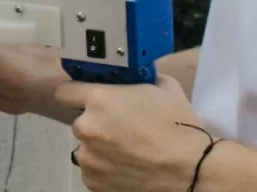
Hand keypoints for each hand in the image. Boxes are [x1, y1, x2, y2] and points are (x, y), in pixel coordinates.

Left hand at [55, 75, 214, 191]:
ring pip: (86, 147)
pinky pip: (93, 170)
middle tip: (121, 126)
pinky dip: (105, 168)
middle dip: (96, 122)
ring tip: (128, 149)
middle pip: (80, 121)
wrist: (191, 168)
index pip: (65, 91)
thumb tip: (131, 76)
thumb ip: (136, 79)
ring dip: (100, 147)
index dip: (75, 92)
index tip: (82, 96)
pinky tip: (127, 164)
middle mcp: (87, 128)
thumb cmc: (179, 127)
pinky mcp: (93, 182)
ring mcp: (89, 158)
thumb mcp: (163, 86)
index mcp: (99, 99)